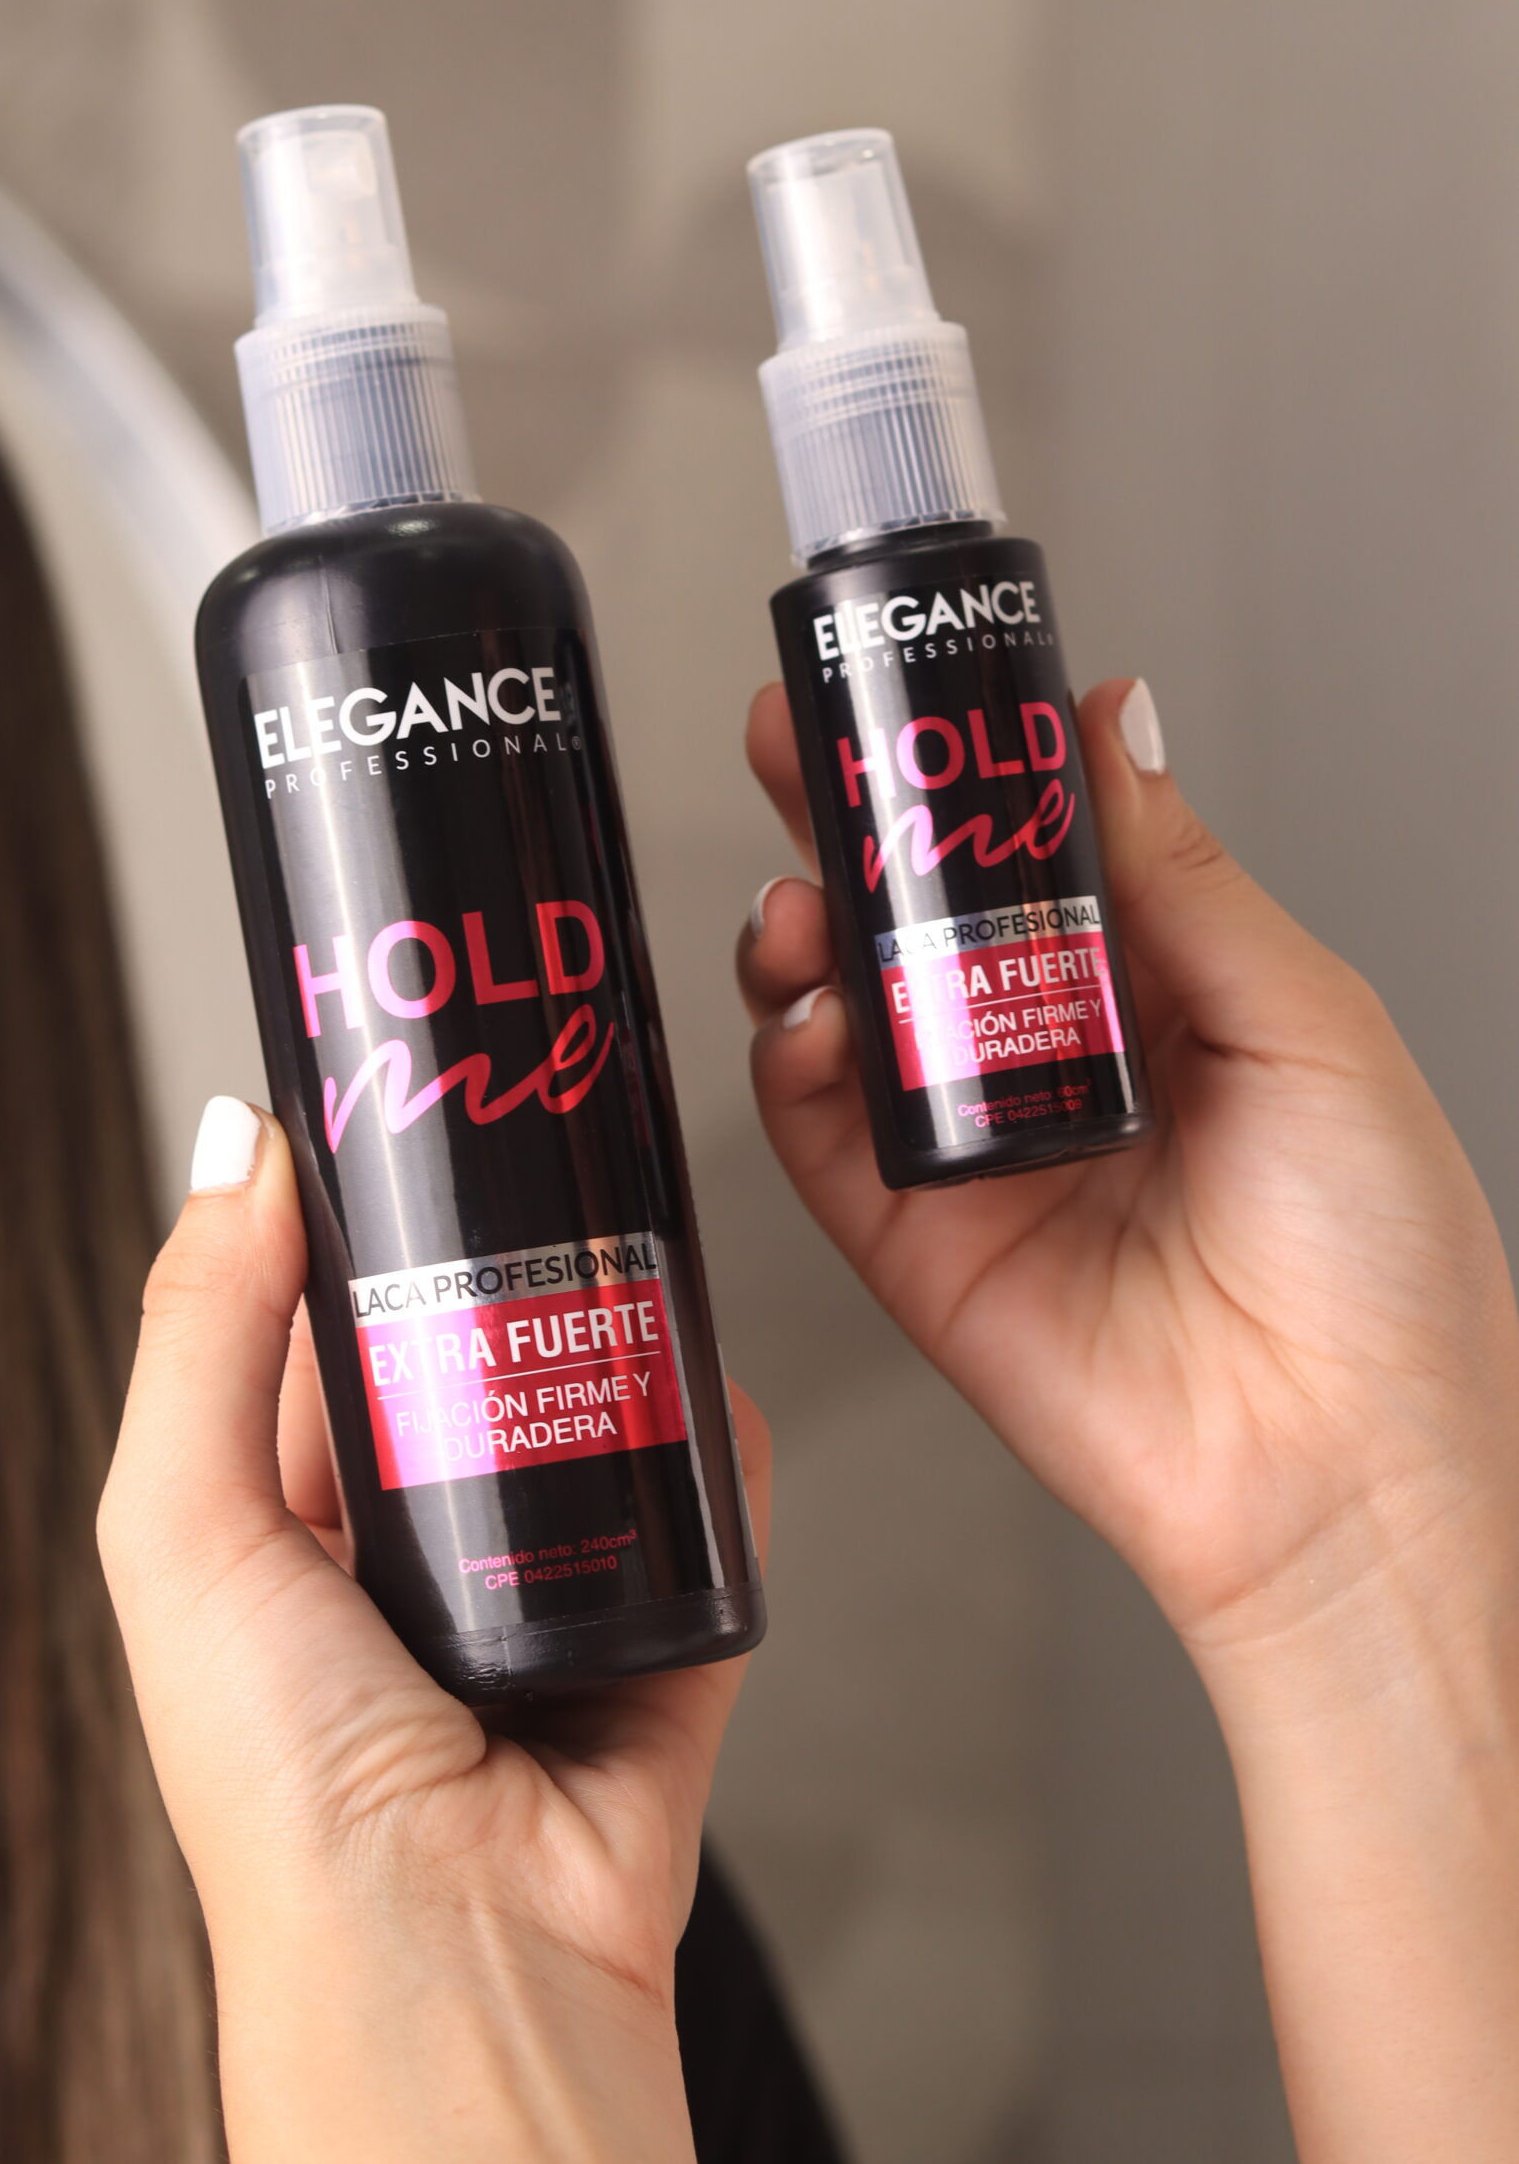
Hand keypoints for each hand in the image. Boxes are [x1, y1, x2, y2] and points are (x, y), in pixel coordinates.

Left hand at [98, 1103, 768, 2163]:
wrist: (458, 1963)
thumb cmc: (287, 1790)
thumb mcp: (179, 1528)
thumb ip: (200, 1331)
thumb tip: (237, 1144)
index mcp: (288, 1528)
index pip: (325, 1333)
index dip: (363, 1223)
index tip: (415, 1115)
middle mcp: (415, 1555)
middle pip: (475, 1357)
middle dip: (509, 1263)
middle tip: (547, 1159)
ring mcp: (546, 1597)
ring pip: (598, 1420)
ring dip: (622, 1339)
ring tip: (639, 1246)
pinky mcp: (662, 1641)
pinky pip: (705, 1516)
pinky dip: (722, 1451)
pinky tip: (720, 1379)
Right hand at [741, 675, 1518, 2163]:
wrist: (1340, 1473)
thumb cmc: (1382, 1266)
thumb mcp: (1310, 1020)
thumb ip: (1184, 876)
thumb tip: (1110, 724)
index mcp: (1161, 990)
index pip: (1026, 848)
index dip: (955, 769)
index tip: (904, 692)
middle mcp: (1051, 1058)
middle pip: (914, 913)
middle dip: (841, 822)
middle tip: (784, 744)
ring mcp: (971, 1147)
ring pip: (847, 1011)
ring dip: (801, 934)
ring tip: (799, 902)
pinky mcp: (910, 1240)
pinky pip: (818, 1137)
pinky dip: (790, 1065)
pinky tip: (807, 1017)